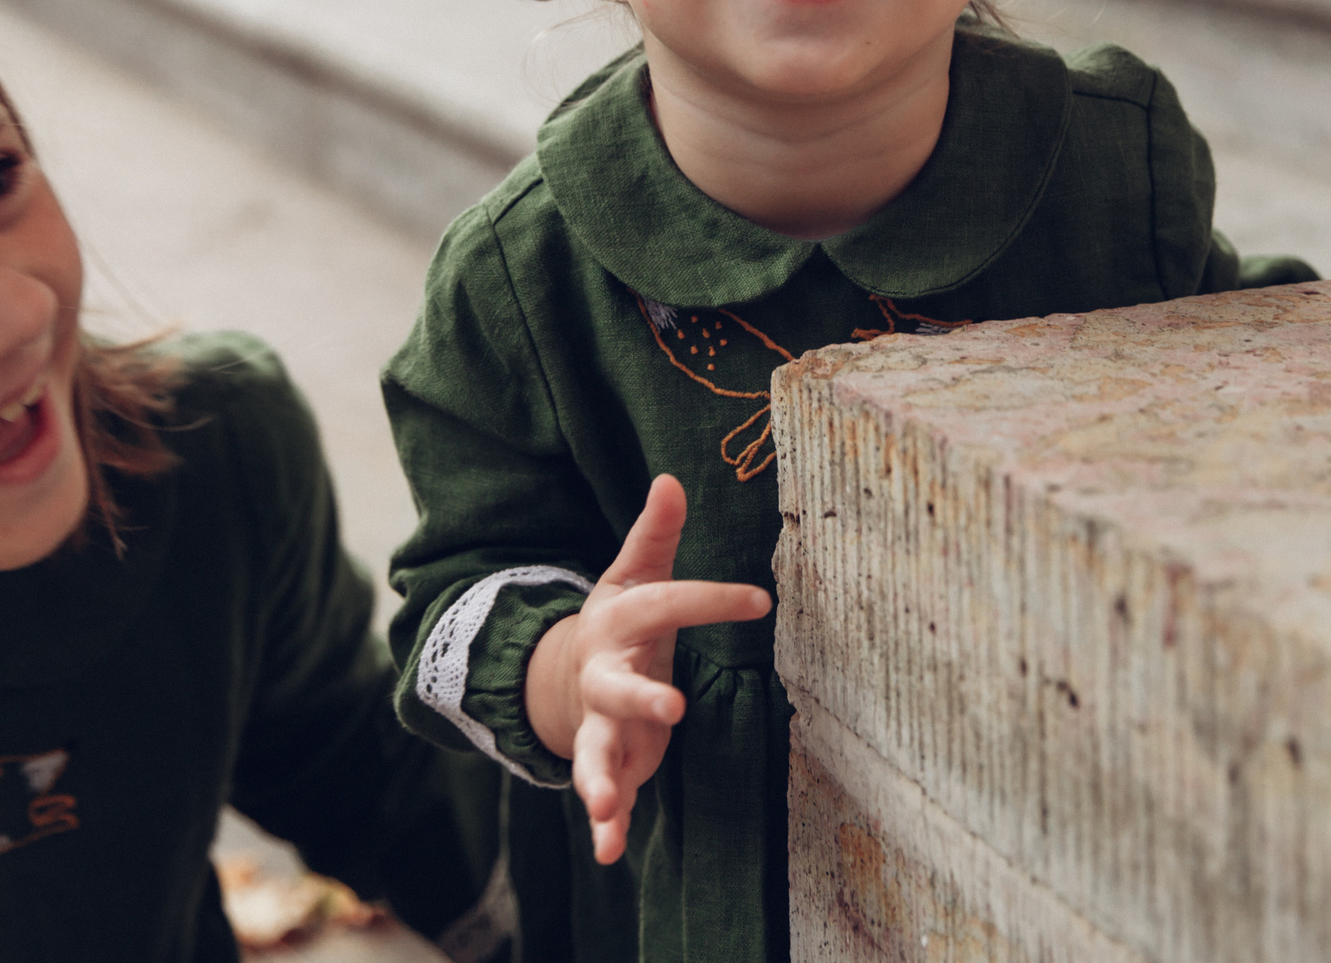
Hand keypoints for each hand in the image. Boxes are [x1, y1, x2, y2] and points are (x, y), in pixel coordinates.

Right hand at [523, 475, 770, 864]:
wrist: (568, 670)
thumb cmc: (623, 618)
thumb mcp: (635, 574)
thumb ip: (655, 533)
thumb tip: (672, 477)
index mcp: (620, 622)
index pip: (669, 606)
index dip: (713, 601)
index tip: (762, 600)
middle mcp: (604, 674)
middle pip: (618, 688)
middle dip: (643, 699)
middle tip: (675, 708)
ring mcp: (602, 721)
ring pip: (595, 752)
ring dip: (599, 780)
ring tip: (604, 809)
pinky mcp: (610, 758)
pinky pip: (606, 793)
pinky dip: (605, 826)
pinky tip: (608, 853)